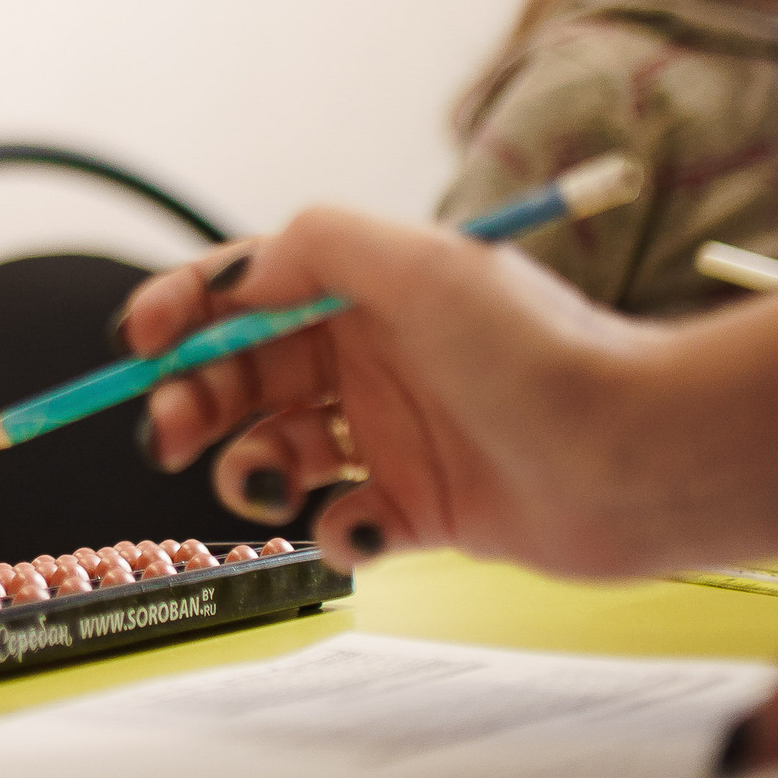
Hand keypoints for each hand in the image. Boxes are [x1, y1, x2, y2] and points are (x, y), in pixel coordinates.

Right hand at [120, 209, 657, 574]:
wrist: (638, 454)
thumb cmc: (536, 351)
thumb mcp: (418, 262)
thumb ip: (312, 247)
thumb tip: (236, 277)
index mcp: (362, 293)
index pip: (242, 293)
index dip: (179, 313)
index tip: (139, 342)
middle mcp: (369, 360)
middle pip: (240, 376)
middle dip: (190, 398)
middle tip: (169, 430)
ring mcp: (391, 437)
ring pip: (274, 453)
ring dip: (247, 468)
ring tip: (271, 483)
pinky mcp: (418, 510)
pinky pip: (338, 523)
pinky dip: (333, 530)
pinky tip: (369, 525)